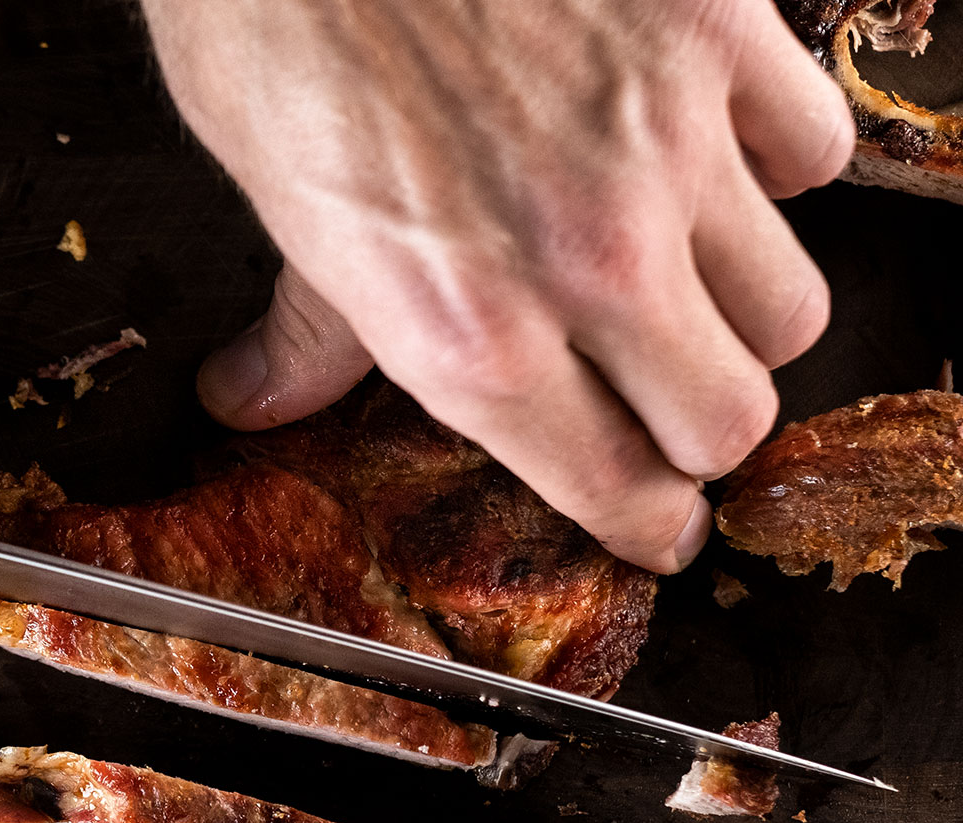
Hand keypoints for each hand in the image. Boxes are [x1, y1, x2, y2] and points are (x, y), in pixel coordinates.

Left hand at [142, 0, 852, 572]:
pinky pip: (813, 150)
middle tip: (660, 407)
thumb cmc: (278, 30)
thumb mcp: (275, 205)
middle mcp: (585, 262)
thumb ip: (313, 326)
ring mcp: (667, 148)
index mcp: (465, 335)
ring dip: (740, 314)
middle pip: (734, 419)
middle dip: (699, 433)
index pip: (617, 486)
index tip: (655, 523)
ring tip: (682, 284)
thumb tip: (258, 400)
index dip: (645, 523)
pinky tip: (706, 156)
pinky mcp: (718, 38)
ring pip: (794, 306)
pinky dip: (772, 167)